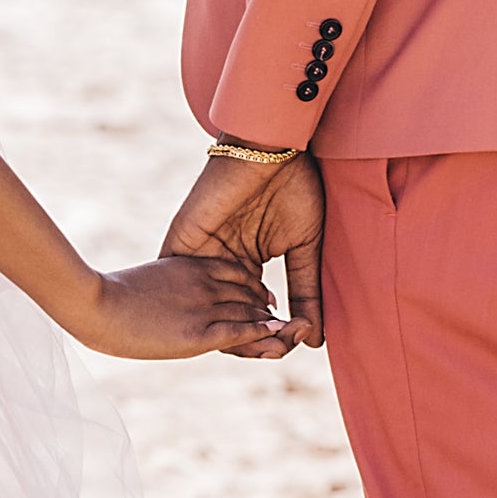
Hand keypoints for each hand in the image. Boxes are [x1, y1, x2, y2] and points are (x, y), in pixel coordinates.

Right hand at [77, 251, 295, 362]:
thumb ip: (168, 286)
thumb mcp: (149, 281)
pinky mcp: (200, 333)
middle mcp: (204, 284)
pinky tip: (275, 336)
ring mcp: (203, 307)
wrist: (96, 306)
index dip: (254, 287)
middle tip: (281, 324)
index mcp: (192, 265)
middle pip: (251, 294)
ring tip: (286, 334)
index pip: (238, 273)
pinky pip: (242, 330)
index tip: (261, 299)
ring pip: (252, 314)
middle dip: (267, 309)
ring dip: (271, 325)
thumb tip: (165, 299)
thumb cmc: (111, 296)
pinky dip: (262, 333)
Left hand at [163, 147, 323, 347]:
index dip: (271, 333)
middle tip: (281, 350)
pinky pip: (184, 291)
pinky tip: (231, 328)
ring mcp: (199, 257)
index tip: (295, 342)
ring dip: (234, 333)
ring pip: (206, 312)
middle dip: (255, 340)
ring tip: (264, 343)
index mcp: (246, 264)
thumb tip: (313, 338)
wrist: (273, 148)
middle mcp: (220, 265)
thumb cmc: (294, 187)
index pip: (252, 313)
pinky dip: (206, 313)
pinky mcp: (182, 246)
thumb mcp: (304, 248)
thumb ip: (306, 292)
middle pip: (229, 319)